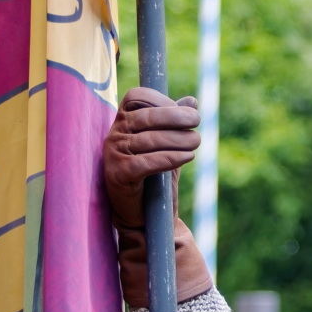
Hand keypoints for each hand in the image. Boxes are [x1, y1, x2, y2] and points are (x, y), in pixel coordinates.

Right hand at [104, 87, 199, 229]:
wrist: (144, 214)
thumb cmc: (155, 176)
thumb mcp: (168, 146)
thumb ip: (175, 123)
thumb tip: (192, 101)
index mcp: (124, 122)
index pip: (136, 97)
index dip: (162, 100)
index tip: (186, 111)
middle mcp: (115, 134)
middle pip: (146, 116)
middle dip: (176, 117)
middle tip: (197, 121)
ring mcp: (114, 154)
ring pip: (149, 139)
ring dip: (179, 139)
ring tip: (196, 142)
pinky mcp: (118, 174)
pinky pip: (146, 162)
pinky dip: (170, 158)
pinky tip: (187, 157)